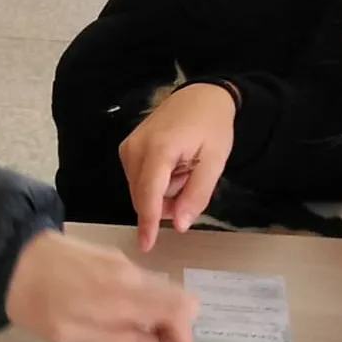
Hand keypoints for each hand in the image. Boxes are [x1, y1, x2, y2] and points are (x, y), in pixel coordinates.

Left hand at [5, 231, 200, 341]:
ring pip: (158, 290)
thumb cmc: (37, 304)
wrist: (8, 258)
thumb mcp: (74, 337)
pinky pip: (140, 282)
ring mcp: (121, 262)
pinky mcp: (109, 256)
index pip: (181, 309)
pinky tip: (113, 314)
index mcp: (125, 295)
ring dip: (155, 315)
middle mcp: (131, 274)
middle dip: (174, 327)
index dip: (186, 336)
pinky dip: (140, 302)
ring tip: (129, 335)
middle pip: (176, 298)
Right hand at [118, 82, 236, 251]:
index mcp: (159, 149)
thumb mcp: (215, 161)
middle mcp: (136, 148)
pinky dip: (157, 183)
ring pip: (141, 191)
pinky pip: (139, 181)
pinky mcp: (126, 149)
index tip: (146, 246)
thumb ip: (197, 195)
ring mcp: (128, 147)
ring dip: (164, 192)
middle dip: (167, 203)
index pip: (149, 194)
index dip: (148, 222)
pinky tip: (173, 167)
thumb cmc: (211, 126)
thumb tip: (179, 225)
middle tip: (192, 179)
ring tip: (184, 169)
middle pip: (143, 196)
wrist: (200, 95)